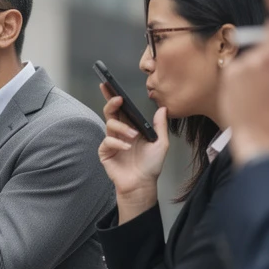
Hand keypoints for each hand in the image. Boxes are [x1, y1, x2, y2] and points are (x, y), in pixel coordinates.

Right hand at [98, 84, 169, 221]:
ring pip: (110, 124)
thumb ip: (160, 126)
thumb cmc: (151, 166)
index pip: (121, 108)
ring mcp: (112, 141)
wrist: (142, 184)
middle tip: (118, 99)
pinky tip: (126, 148)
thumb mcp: (161, 144)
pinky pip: (107, 141)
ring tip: (133, 136)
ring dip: (122, 128)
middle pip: (111, 111)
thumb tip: (162, 108)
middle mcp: (120, 132)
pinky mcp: (105, 152)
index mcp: (131, 127)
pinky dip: (117, 142)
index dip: (114, 96)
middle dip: (111, 102)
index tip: (109, 84)